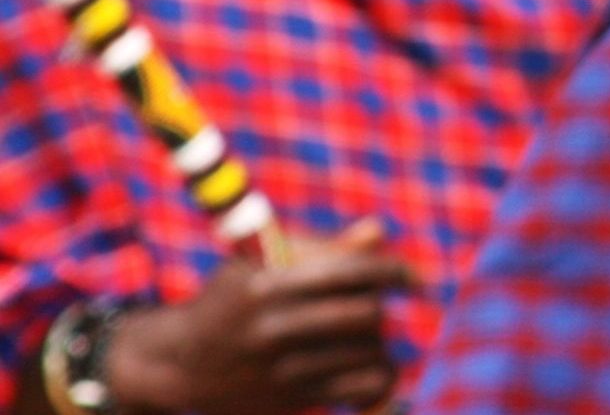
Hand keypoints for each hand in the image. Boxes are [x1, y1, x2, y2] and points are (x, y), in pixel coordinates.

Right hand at [105, 219, 413, 412]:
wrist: (180, 363)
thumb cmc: (234, 300)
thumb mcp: (262, 264)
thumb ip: (323, 249)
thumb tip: (378, 231)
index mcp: (267, 286)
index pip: (348, 272)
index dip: (391, 270)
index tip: (410, 277)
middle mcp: (273, 328)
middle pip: (367, 312)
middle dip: (378, 306)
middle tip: (370, 307)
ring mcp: (282, 369)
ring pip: (370, 350)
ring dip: (374, 341)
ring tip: (358, 338)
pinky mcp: (292, 400)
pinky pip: (364, 387)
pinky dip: (380, 377)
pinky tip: (371, 370)